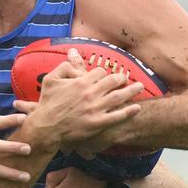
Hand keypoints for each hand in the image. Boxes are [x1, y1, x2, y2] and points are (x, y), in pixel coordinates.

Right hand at [14, 49, 142, 151]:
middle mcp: (91, 93)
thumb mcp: (50, 80)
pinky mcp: (98, 123)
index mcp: (81, 82)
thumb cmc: (47, 104)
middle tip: (127, 78)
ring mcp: (96, 109)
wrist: (46, 128)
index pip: (99, 72)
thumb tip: (74, 58)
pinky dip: (128, 111)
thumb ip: (64, 67)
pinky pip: (117, 116)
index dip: (103, 73)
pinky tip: (137, 108)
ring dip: (131, 91)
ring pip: (119, 96)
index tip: (105, 76)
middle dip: (121, 78)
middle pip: (113, 81)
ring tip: (140, 87)